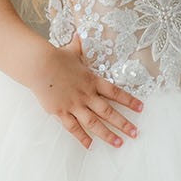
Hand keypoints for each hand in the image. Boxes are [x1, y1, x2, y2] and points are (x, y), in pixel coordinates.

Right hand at [30, 34, 142, 149]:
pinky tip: (90, 145)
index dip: (129, 100)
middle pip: (109, 112)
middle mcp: (87, 95)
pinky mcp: (61, 112)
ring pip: (94, 122)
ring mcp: (75, 105)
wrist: (39, 65)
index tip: (141, 108)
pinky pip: (73, 127)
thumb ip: (79, 46)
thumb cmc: (56, 57)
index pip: (115, 92)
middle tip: (135, 133)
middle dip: (123, 123)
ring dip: (107, 134)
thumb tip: (80, 34)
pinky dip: (82, 136)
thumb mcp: (72, 50)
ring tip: (119, 143)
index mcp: (92, 80)